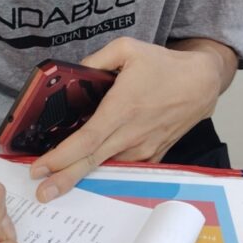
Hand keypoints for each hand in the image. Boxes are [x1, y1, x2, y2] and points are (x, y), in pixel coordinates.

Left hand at [29, 37, 231, 200]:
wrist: (202, 83)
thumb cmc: (165, 66)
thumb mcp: (127, 49)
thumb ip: (95, 60)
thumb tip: (71, 73)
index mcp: (122, 108)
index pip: (86, 140)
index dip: (62, 156)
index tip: (40, 167)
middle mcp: (132, 133)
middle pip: (92, 161)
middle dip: (64, 178)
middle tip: (42, 193)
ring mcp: (144, 147)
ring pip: (107, 165)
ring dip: (82, 174)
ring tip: (57, 183)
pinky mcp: (153, 153)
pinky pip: (126, 165)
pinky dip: (107, 170)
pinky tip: (89, 173)